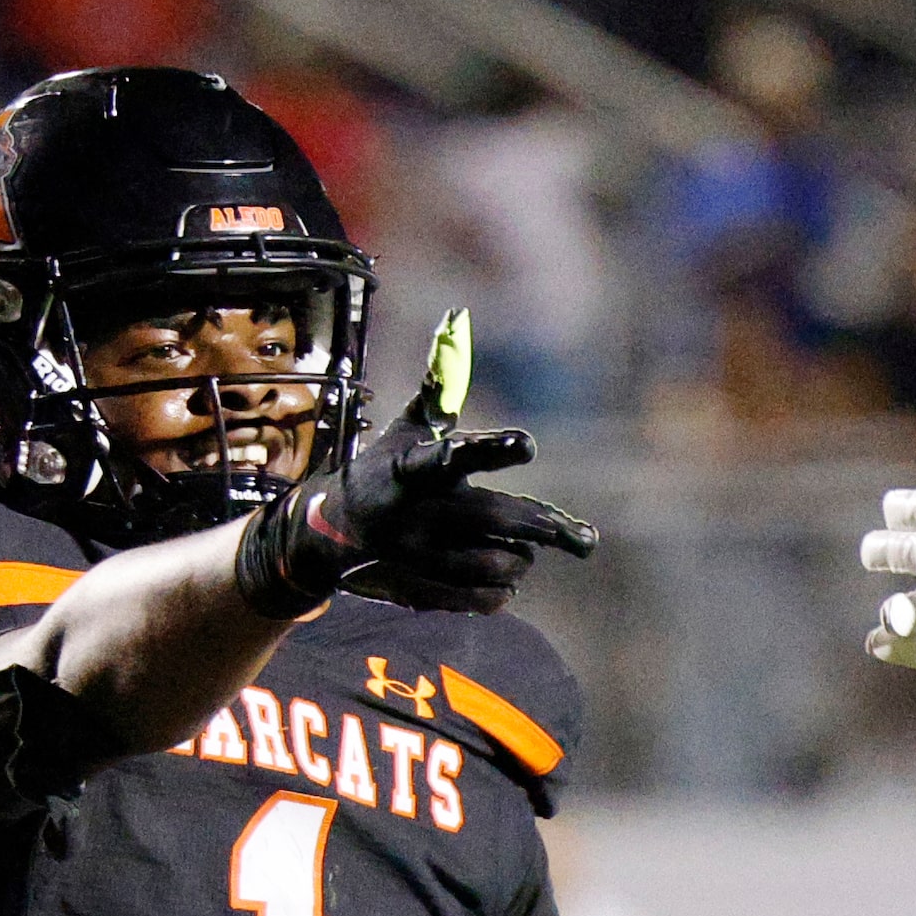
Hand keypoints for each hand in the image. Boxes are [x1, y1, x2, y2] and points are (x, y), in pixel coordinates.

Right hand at [236, 308, 597, 617]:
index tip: (528, 445)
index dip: (492, 450)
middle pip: (494, 521)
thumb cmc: (385, 467)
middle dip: (545, 527)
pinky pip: (484, 598)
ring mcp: (418, 558)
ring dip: (524, 556)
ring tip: (532, 547)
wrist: (330, 531)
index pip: (456, 456)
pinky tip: (513, 572)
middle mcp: (416, 514)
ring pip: (496, 564)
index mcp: (415, 469)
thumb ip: (441, 380)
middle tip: (585, 538)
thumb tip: (457, 316)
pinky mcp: (423, 590)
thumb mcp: (410, 425)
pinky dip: (506, 587)